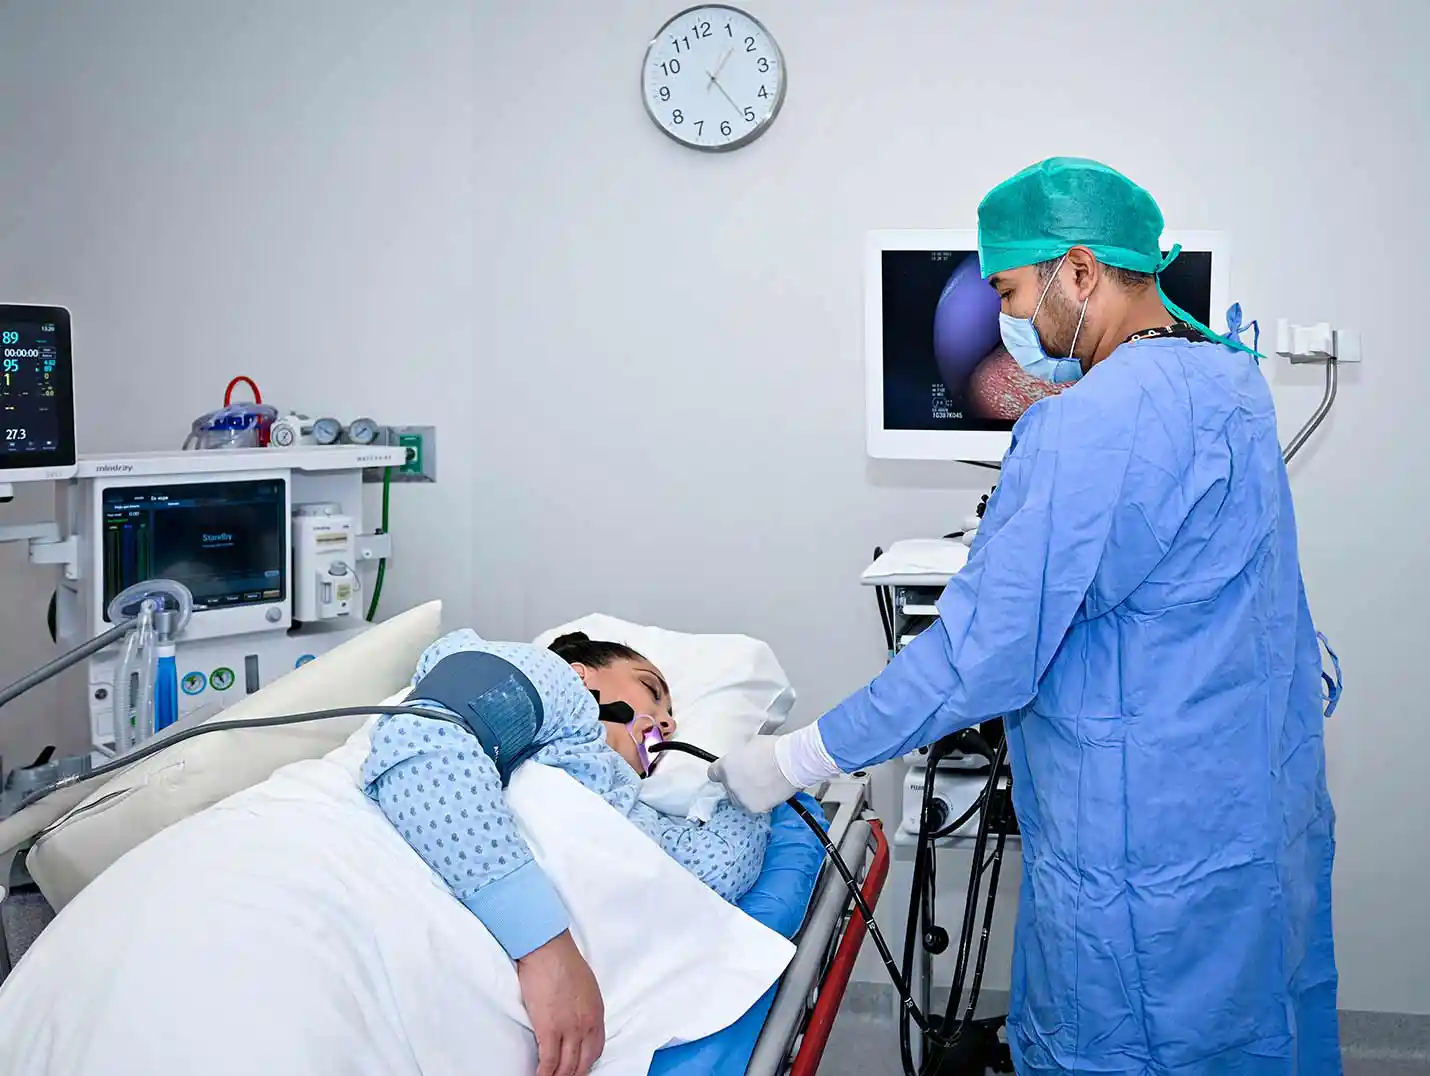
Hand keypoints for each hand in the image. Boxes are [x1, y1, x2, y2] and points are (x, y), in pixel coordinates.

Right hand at [516, 931, 604, 1075]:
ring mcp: (569, 1029)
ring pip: (566, 1067)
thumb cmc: (563, 961)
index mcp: (596, 1014)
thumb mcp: (586, 986)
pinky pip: (548, 1062)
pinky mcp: (549, 1029)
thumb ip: (584, 1007)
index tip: (578, 1070)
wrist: (549, 950)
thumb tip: (576, 1018)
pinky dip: (544, 1074)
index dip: (586, 1066)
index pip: (596, 1051)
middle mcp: (587, 1025)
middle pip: (582, 1064)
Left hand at [708, 735, 798, 812]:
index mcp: (724, 767)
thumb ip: (740, 756)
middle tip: (753, 776)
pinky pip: (754, 805)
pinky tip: (770, 792)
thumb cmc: (772, 748)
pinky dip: (761, 801)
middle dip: (738, 783)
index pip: (713, 774)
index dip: (722, 773)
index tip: (730, 772)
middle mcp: (730, 785)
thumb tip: (743, 759)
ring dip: (748, 794)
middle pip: (728, 787)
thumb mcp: (749, 745)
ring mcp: (742, 799)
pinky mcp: (755, 808)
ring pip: (740, 799)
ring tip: (763, 785)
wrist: (790, 763)